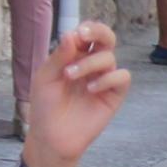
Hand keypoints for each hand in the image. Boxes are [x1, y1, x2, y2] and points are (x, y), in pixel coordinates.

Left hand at [20, 21, 130, 166]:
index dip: (85, 29)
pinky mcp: (114, 96)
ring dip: (90, 63)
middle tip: (84, 36)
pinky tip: (91, 89)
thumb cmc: (45, 106)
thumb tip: (72, 34)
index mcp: (74, 56)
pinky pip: (122, 78)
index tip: (77, 34)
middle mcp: (91, 64)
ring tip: (70, 76)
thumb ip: (59, 56)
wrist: (51, 137)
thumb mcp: (45, 77)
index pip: (86, 34)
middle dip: (99, 31)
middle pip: (106, 38)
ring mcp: (103, 79)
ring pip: (109, 58)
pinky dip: (108, 79)